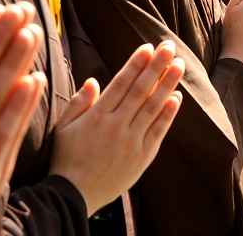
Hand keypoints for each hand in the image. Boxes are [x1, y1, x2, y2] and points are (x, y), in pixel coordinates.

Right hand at [48, 41, 183, 215]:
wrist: (74, 195)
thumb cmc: (66, 158)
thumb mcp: (63, 128)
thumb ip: (78, 102)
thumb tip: (93, 79)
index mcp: (97, 116)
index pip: (120, 83)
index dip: (135, 64)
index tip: (147, 47)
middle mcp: (116, 126)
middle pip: (140, 90)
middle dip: (156, 66)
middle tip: (169, 47)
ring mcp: (131, 141)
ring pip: (152, 107)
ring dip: (167, 85)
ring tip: (179, 66)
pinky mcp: (142, 156)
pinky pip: (158, 131)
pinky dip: (168, 114)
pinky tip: (177, 98)